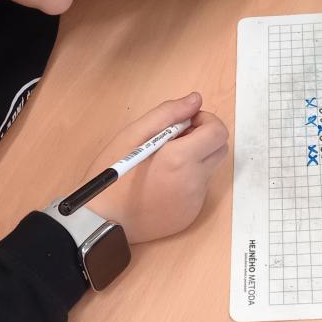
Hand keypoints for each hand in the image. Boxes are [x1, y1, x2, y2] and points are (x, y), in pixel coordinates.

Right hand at [81, 93, 228, 242]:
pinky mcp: (190, 215)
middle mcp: (194, 181)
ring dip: (193, 160)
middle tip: (174, 140)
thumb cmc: (113, 176)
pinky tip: (160, 185)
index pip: (218, 131)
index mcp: (181, 159)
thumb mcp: (133, 134)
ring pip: (207, 170)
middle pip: (219, 150)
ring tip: (161, 165)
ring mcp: (194, 201)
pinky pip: (197, 190)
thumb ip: (168, 113)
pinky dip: (186, 181)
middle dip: (203, 139)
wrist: (102, 221)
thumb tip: (195, 100)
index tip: (185, 123)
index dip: (205, 121)